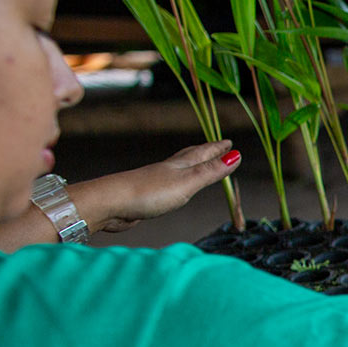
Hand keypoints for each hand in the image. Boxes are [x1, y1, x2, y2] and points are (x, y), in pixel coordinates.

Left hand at [74, 140, 238, 233]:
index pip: (203, 153)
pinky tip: (172, 187)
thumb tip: (236, 156)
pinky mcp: (146, 196)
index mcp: (179, 166)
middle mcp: (167, 170)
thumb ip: (211, 172)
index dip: (217, 149)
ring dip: (191, 165)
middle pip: (190, 157)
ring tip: (198, 164)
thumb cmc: (149, 193)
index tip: (230, 142)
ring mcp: (156, 182)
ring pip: (178, 170)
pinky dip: (176, 182)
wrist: (110, 203)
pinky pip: (168, 185)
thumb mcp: (187, 183)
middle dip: (205, 152)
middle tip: (217, 147)